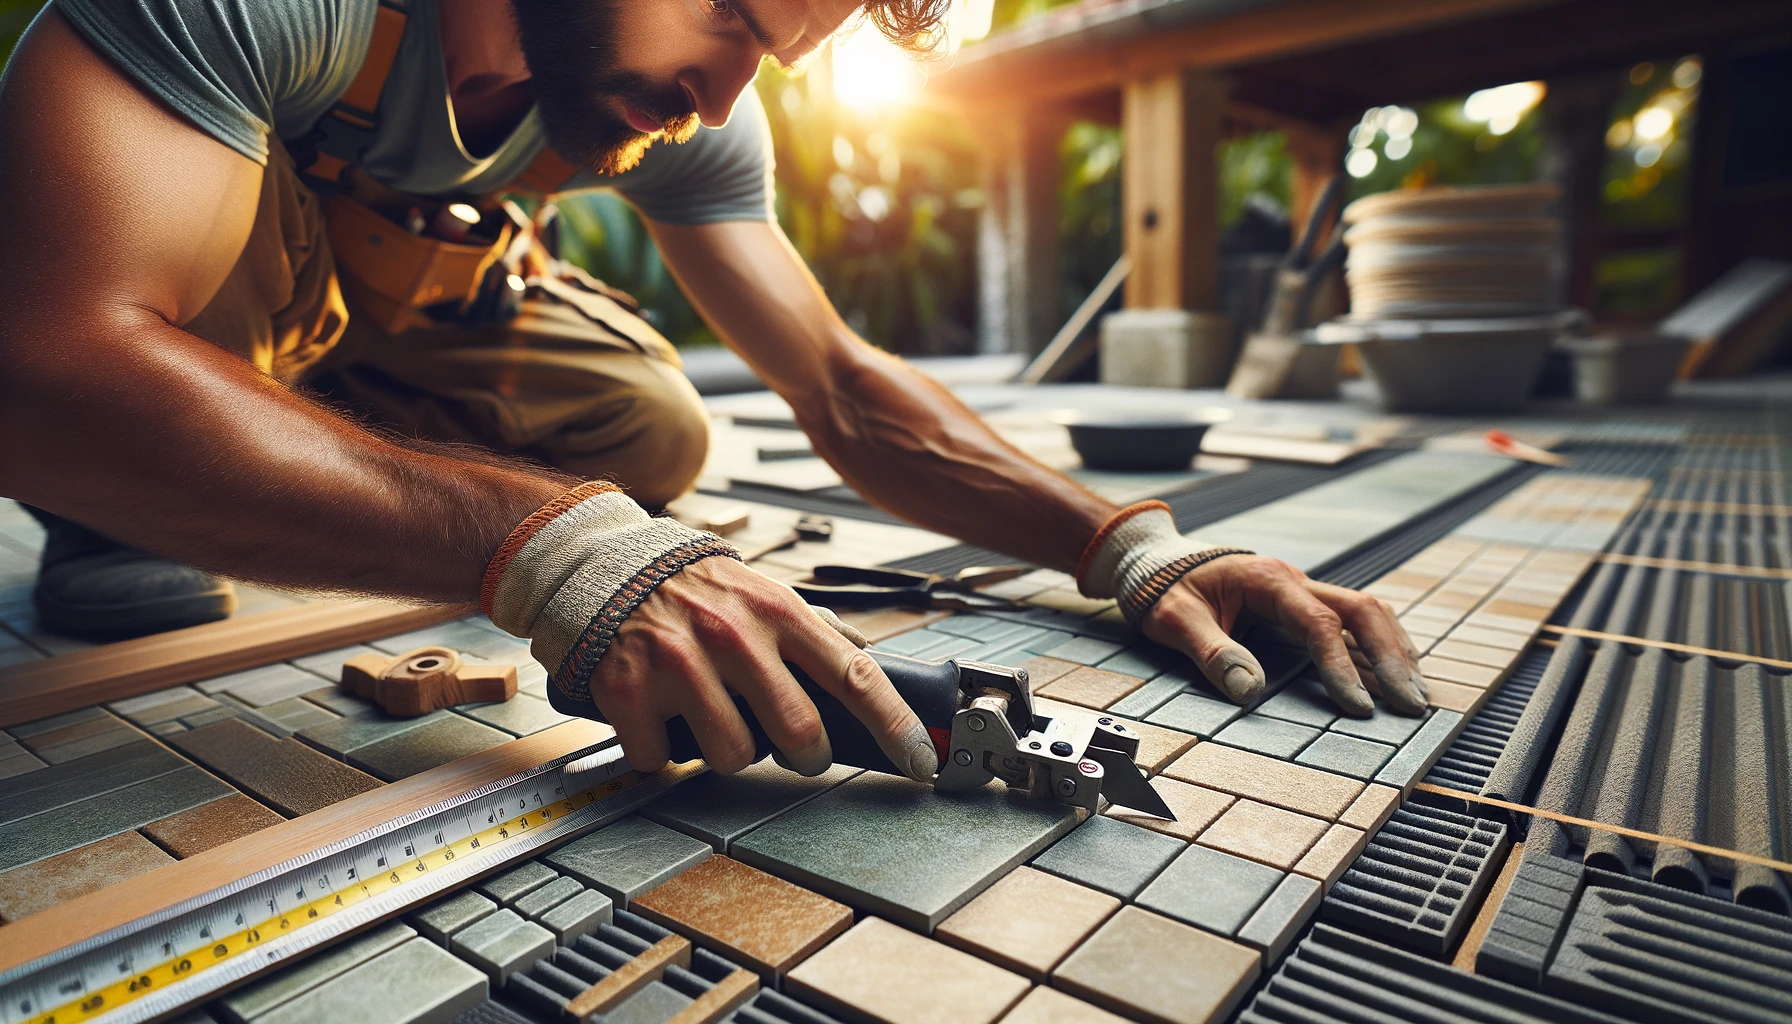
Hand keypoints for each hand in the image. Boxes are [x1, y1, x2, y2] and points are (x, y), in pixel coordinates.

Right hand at [587, 557, 937, 777]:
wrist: (603, 564)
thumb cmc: (693, 587)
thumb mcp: (761, 591)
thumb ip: (812, 627)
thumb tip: (866, 654)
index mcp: (778, 611)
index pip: (855, 676)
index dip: (895, 726)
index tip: (921, 760)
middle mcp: (733, 634)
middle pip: (799, 731)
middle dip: (806, 754)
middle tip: (795, 749)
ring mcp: (679, 662)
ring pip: (733, 754)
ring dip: (729, 751)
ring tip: (713, 717)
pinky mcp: (628, 689)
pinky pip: (662, 758)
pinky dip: (662, 750)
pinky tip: (660, 716)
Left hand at [1141, 554, 1426, 715]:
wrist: (1159, 564)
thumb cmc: (1165, 591)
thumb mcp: (1175, 620)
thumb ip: (1211, 652)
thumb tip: (1249, 692)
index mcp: (1269, 581)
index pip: (1321, 624)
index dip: (1343, 667)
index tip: (1360, 709)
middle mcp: (1297, 581)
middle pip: (1363, 610)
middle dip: (1392, 657)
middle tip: (1411, 706)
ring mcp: (1306, 591)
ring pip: (1368, 612)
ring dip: (1395, 651)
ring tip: (1415, 695)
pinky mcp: (1306, 605)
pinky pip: (1356, 621)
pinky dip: (1382, 646)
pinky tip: (1395, 675)